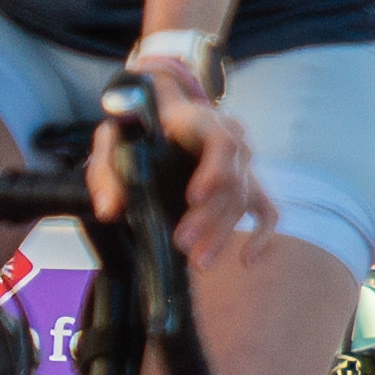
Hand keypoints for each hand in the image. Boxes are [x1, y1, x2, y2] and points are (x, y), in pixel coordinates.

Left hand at [97, 55, 275, 262]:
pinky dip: (262, 235)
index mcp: (200, 120)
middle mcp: (230, 139)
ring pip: (243, 200)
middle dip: (208, 217)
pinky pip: (267, 210)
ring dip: (222, 233)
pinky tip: (246, 259)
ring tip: (199, 261)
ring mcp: (242, 163)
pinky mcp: (247, 184)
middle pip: (231, 181)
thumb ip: (107, 171)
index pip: (221, 142)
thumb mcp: (113, 139)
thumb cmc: (138, 127)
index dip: (213, 171)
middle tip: (183, 244)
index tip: (194, 197)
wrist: (158, 113)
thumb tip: (110, 210)